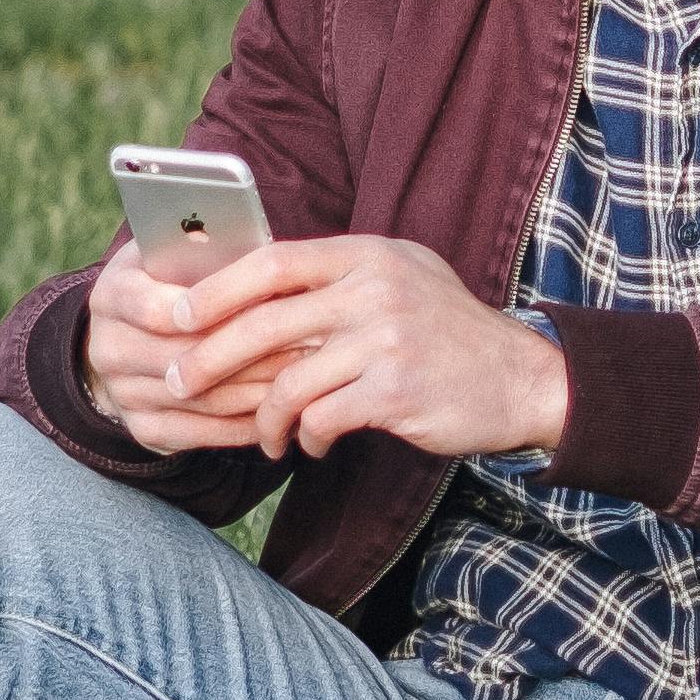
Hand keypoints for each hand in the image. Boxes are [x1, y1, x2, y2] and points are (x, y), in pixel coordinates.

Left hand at [81, 229, 571, 471]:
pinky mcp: (396, 391)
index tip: (177, 314)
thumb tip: (252, 287)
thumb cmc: (448, 332)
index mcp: (368, 254)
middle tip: (178, 383)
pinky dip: (309, 439)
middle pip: (265, 322)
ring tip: (265, 438)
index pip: (273, 260)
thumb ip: (338, 278)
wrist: (523, 377)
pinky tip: (314, 446)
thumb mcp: (400, 279)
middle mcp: (375, 288)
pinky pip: (323, 420)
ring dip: (263, 419)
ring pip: (288, 382)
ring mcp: (387, 339)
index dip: (217, 287)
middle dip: (210, 357)